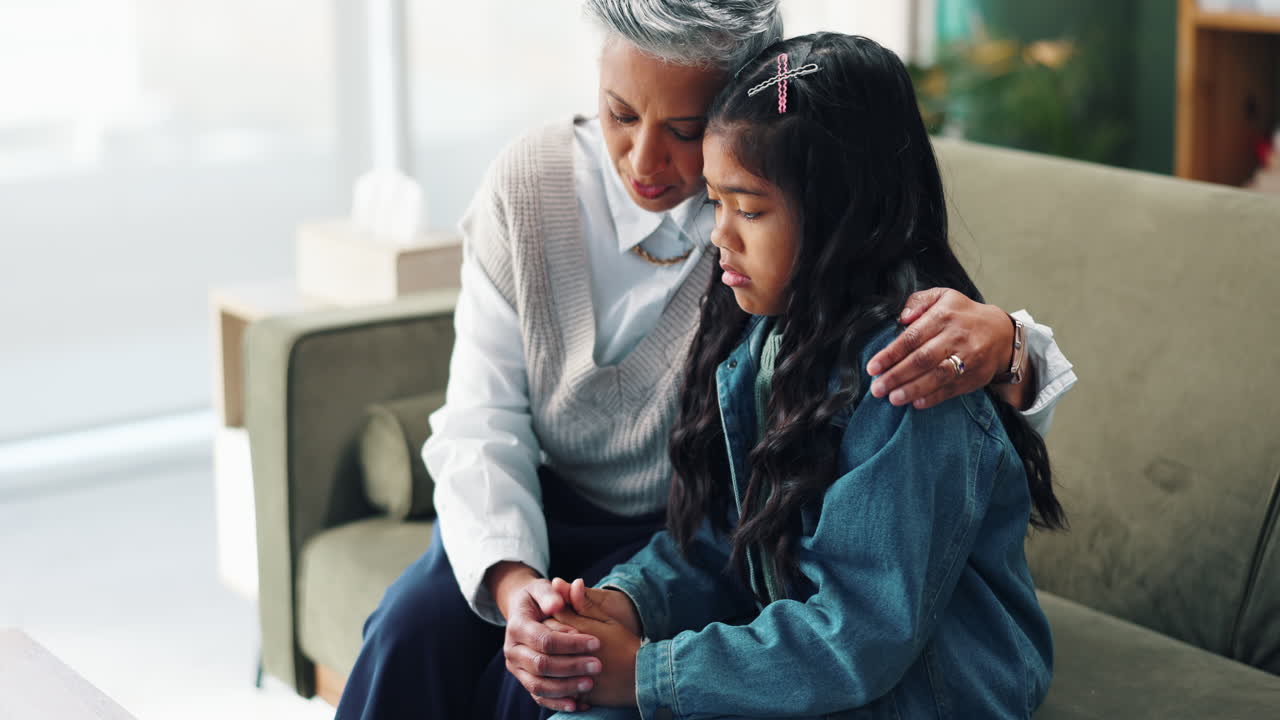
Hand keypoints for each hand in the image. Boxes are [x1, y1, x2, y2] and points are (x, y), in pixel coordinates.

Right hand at [488, 563, 601, 713]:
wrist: (524, 611)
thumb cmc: (539, 598)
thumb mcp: (542, 588)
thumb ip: (551, 594)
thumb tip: (557, 603)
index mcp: (516, 626)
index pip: (545, 639)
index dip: (571, 643)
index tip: (597, 642)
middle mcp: (512, 650)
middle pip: (541, 665)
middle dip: (572, 667)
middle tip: (598, 666)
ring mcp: (517, 668)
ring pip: (539, 685)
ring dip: (566, 688)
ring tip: (590, 684)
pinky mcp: (524, 680)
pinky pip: (539, 697)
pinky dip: (559, 703)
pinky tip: (580, 704)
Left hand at [553, 579, 641, 707]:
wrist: (643, 676)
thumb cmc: (625, 645)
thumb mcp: (607, 621)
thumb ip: (586, 604)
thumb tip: (574, 582)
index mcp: (581, 631)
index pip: (553, 619)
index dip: (550, 616)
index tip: (552, 616)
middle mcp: (575, 653)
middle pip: (546, 641)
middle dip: (545, 637)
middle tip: (549, 636)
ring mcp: (575, 674)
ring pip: (549, 666)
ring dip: (548, 660)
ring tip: (553, 657)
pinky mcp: (577, 693)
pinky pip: (556, 687)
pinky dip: (554, 681)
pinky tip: (558, 677)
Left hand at [866, 288, 1014, 409]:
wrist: (1002, 334)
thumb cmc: (963, 315)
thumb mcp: (943, 296)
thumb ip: (918, 301)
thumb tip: (902, 318)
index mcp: (943, 316)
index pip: (912, 337)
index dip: (890, 354)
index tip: (872, 367)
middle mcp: (956, 337)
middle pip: (922, 359)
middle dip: (897, 375)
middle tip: (877, 388)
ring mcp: (968, 358)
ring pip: (937, 376)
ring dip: (913, 389)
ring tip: (893, 398)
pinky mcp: (975, 376)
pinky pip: (952, 389)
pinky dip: (934, 398)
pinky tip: (916, 403)